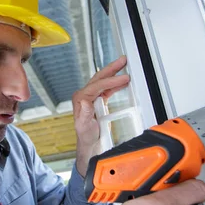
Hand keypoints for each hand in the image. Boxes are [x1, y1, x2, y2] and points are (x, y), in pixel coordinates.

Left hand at [73, 56, 129, 176]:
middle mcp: (84, 96)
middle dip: (111, 68)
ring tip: (124, 65)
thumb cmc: (86, 137)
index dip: (111, 80)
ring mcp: (90, 98)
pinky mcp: (97, 101)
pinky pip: (107, 89)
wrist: (89, 144)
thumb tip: (84, 100)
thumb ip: (84, 114)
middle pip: (99, 78)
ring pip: (103, 81)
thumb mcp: (84, 126)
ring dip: (114, 73)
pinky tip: (123, 81)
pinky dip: (115, 84)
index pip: (97, 85)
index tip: (123, 78)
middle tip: (122, 60)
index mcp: (80, 99)